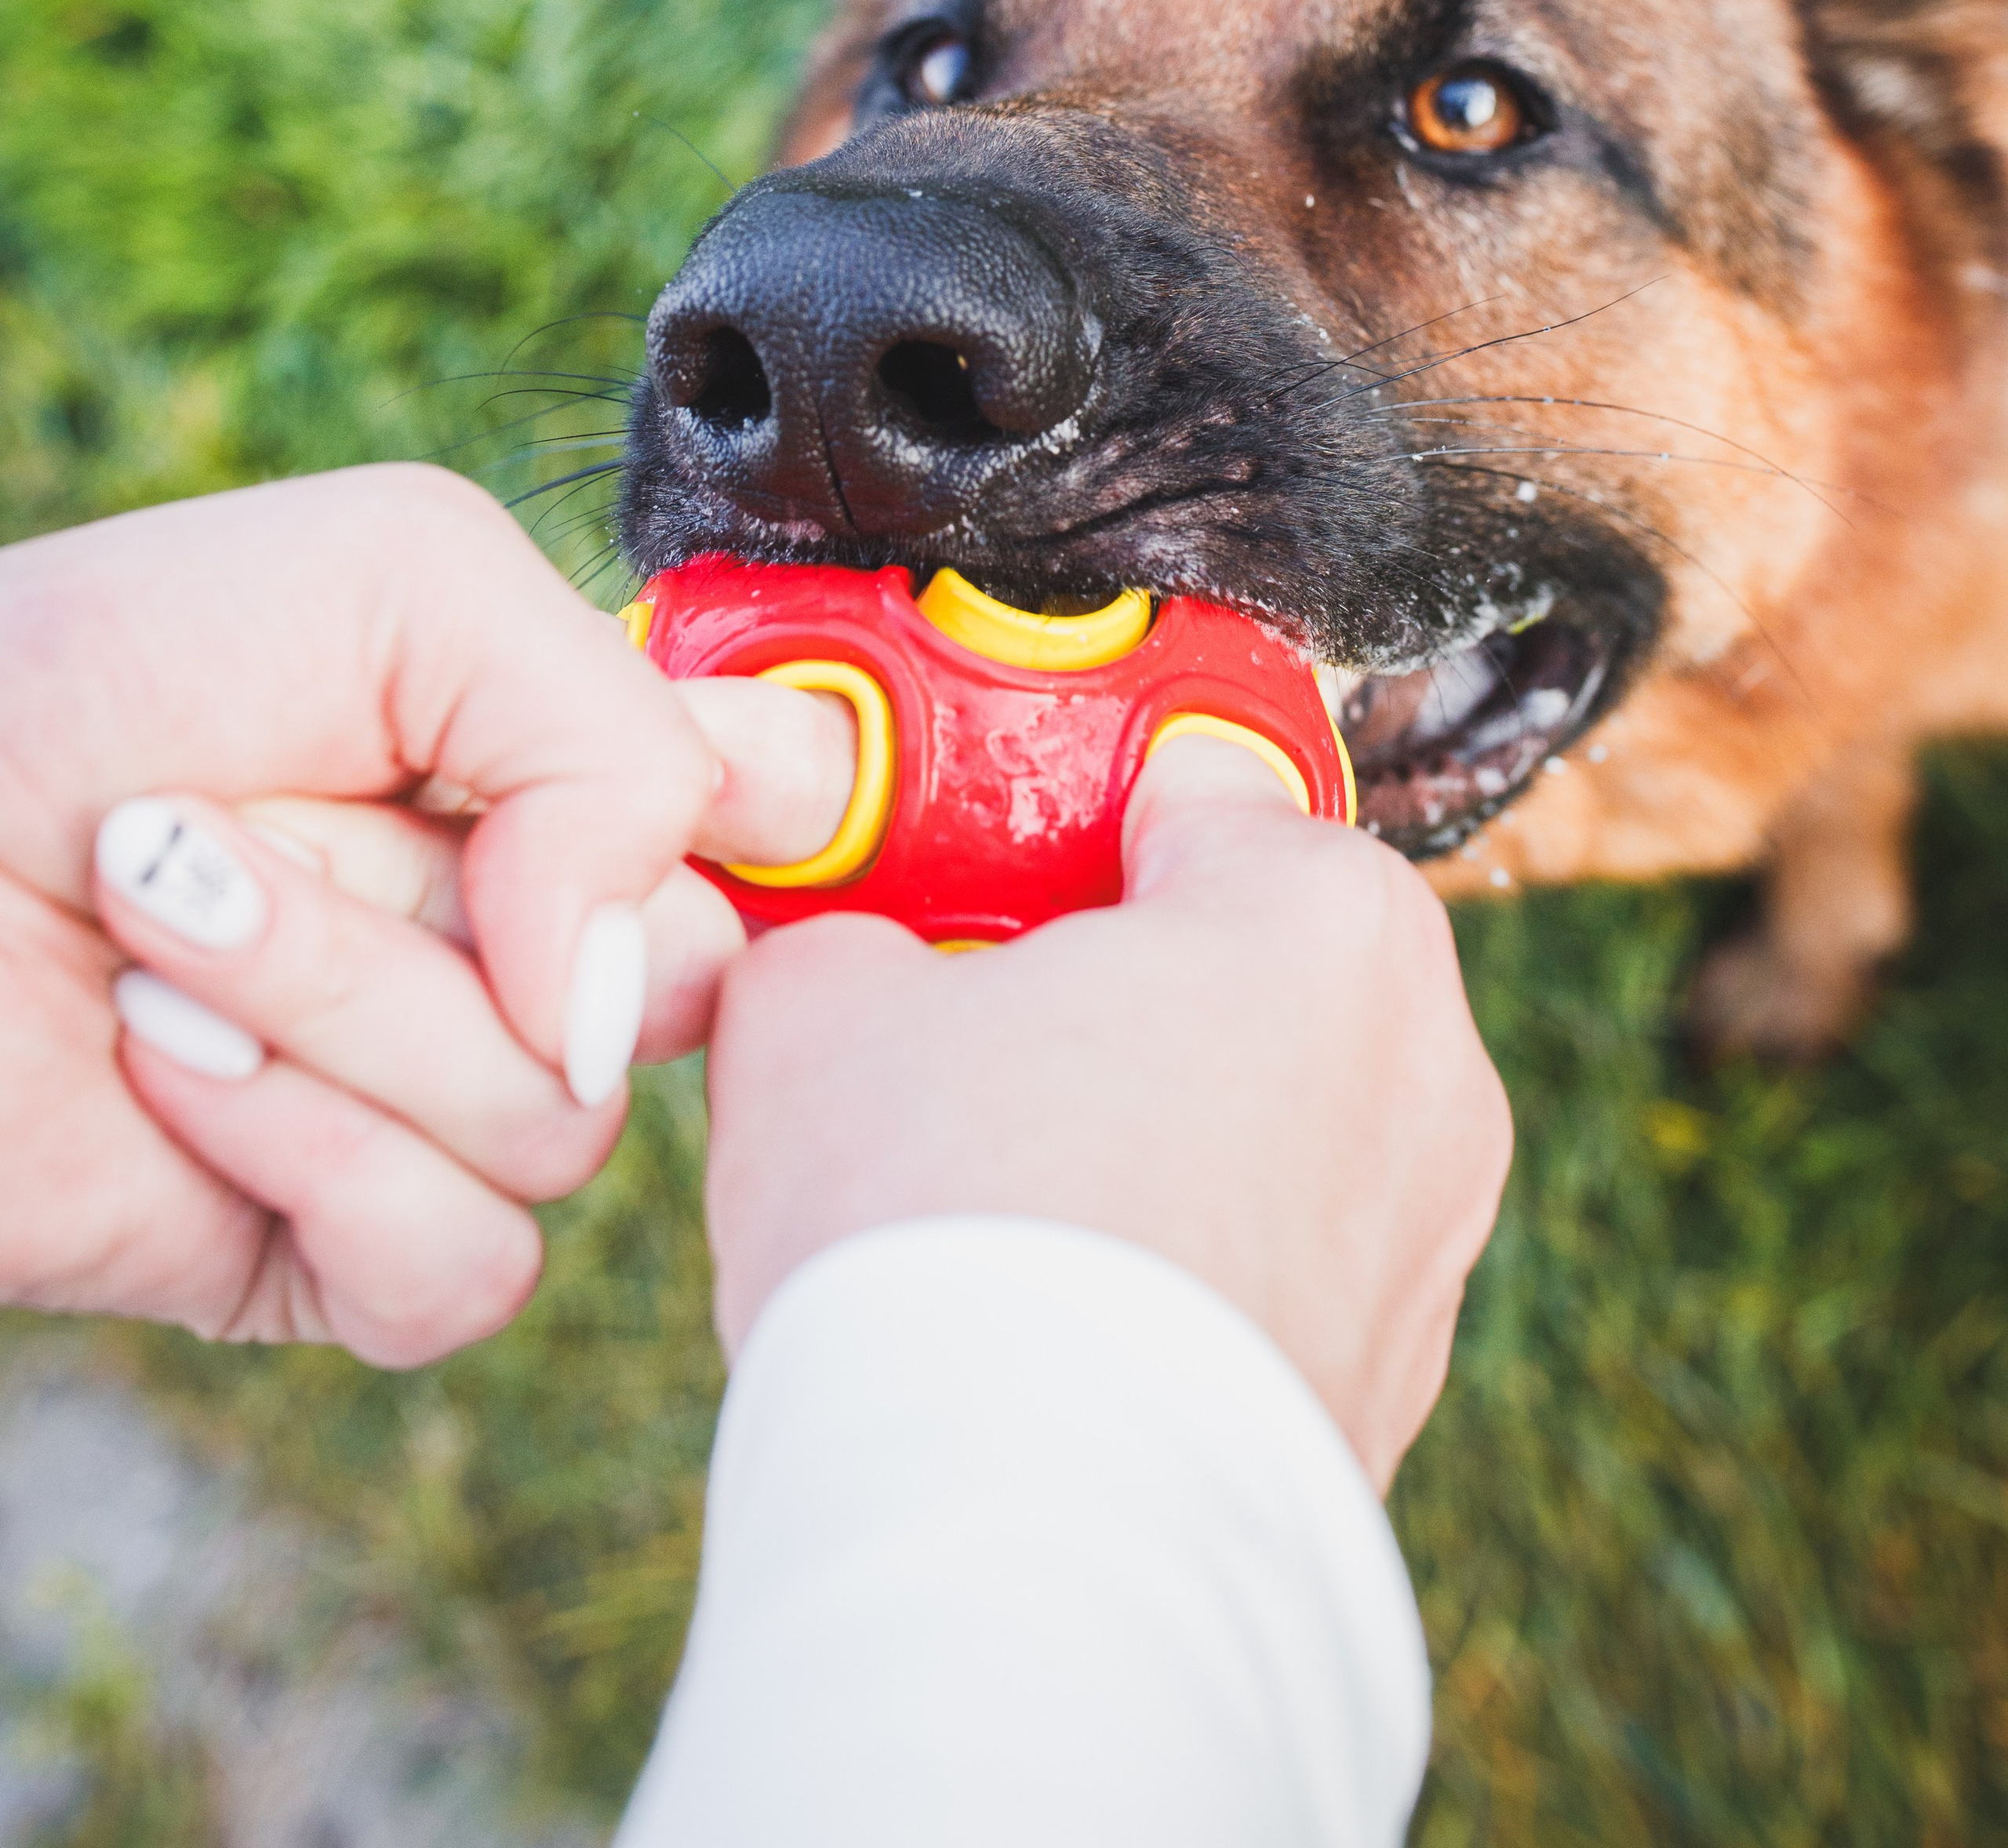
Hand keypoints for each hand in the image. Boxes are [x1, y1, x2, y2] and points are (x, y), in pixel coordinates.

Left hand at [0, 467, 853, 1363]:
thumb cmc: (87, 675)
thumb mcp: (399, 576)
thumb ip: (611, 732)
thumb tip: (626, 991)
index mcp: (548, 758)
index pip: (780, 801)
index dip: (788, 810)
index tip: (742, 800)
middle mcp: (517, 935)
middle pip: (703, 980)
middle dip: (500, 902)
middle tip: (309, 826)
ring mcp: (432, 1099)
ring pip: (562, 1126)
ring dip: (340, 1007)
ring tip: (165, 926)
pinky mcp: (332, 1252)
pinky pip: (458, 1266)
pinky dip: (304, 1154)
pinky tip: (168, 1068)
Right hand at [703, 734, 1511, 1487]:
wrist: (1026, 1543)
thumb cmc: (952, 1228)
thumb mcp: (818, 1003)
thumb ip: (845, 938)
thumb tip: (844, 966)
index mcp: (1324, 913)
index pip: (1188, 794)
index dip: (1055, 832)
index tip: (979, 880)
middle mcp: (1425, 1061)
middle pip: (1239, 968)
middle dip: (1107, 997)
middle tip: (963, 1045)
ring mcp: (1427, 1240)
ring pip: (1258, 1125)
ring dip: (1143, 1142)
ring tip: (991, 1206)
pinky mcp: (1390, 1388)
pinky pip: (1265, 1273)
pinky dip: (1175, 1277)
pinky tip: (1048, 1326)